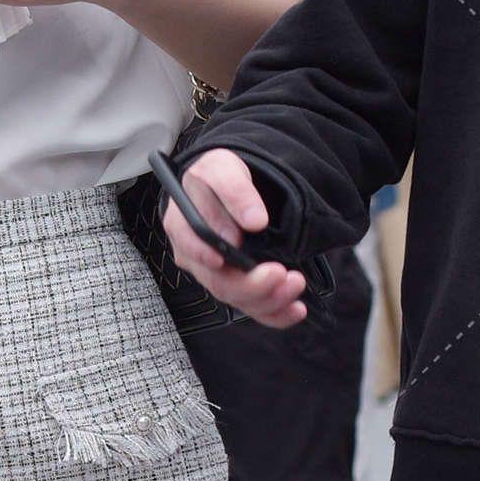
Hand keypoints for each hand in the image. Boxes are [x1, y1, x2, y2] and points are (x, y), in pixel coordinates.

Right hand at [161, 148, 309, 328]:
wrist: (232, 185)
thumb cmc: (220, 176)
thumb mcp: (222, 168)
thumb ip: (234, 189)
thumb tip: (253, 221)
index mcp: (183, 226)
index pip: (194, 249)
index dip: (216, 258)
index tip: (241, 251)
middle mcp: (195, 256)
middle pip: (218, 283)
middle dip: (253, 285)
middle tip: (283, 274)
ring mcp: (215, 274)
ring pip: (237, 299)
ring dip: (270, 299)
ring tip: (296, 284)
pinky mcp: (235, 285)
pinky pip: (252, 306)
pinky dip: (276, 313)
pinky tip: (295, 309)